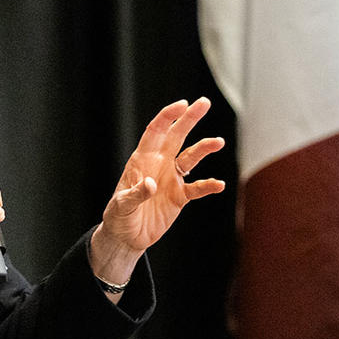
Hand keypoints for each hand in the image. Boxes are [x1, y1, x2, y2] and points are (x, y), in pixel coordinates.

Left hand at [92, 97, 225, 277]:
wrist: (127, 236)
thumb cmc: (118, 217)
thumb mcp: (121, 206)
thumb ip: (135, 194)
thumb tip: (151, 184)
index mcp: (141, 159)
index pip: (156, 131)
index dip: (168, 116)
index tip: (182, 104)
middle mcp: (159, 164)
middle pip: (177, 136)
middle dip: (190, 119)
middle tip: (205, 102)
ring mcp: (171, 179)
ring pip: (190, 157)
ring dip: (204, 148)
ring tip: (218, 142)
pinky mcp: (180, 196)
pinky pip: (197, 188)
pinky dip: (209, 185)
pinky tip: (219, 185)